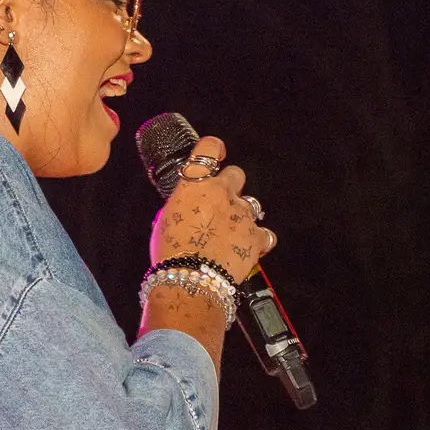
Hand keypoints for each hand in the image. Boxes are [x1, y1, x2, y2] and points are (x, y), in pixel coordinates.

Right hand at [150, 136, 276, 281]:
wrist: (190, 281)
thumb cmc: (170, 253)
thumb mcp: (165, 219)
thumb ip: (182, 204)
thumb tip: (189, 204)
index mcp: (195, 185)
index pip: (208, 149)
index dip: (214, 148)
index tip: (216, 151)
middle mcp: (222, 193)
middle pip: (236, 174)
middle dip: (230, 186)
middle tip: (220, 203)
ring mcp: (242, 215)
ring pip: (251, 203)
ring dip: (242, 214)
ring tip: (229, 232)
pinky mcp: (256, 237)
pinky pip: (264, 232)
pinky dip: (257, 238)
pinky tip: (246, 246)